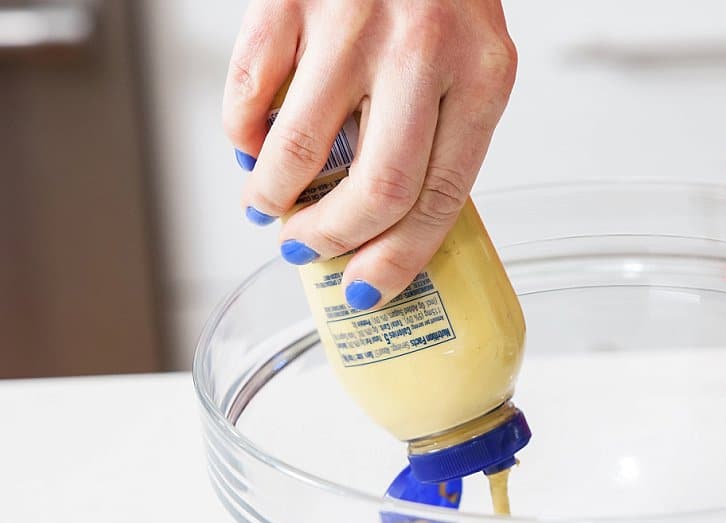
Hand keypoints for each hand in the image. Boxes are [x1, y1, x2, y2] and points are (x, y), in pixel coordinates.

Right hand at [223, 0, 516, 309]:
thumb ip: (443, 129)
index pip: (440, 199)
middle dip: (334, 242)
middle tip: (311, 251)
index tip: (368, 293)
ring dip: (274, 198)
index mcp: (484, 74)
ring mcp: (353, 22)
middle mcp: (423, 51)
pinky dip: (240, 137)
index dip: (398, 261)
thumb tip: (389, 223)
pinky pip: (251, 94)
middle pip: (375, 191)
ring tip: (270, 206)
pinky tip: (250, 148)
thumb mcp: (474, 56)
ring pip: (300, 151)